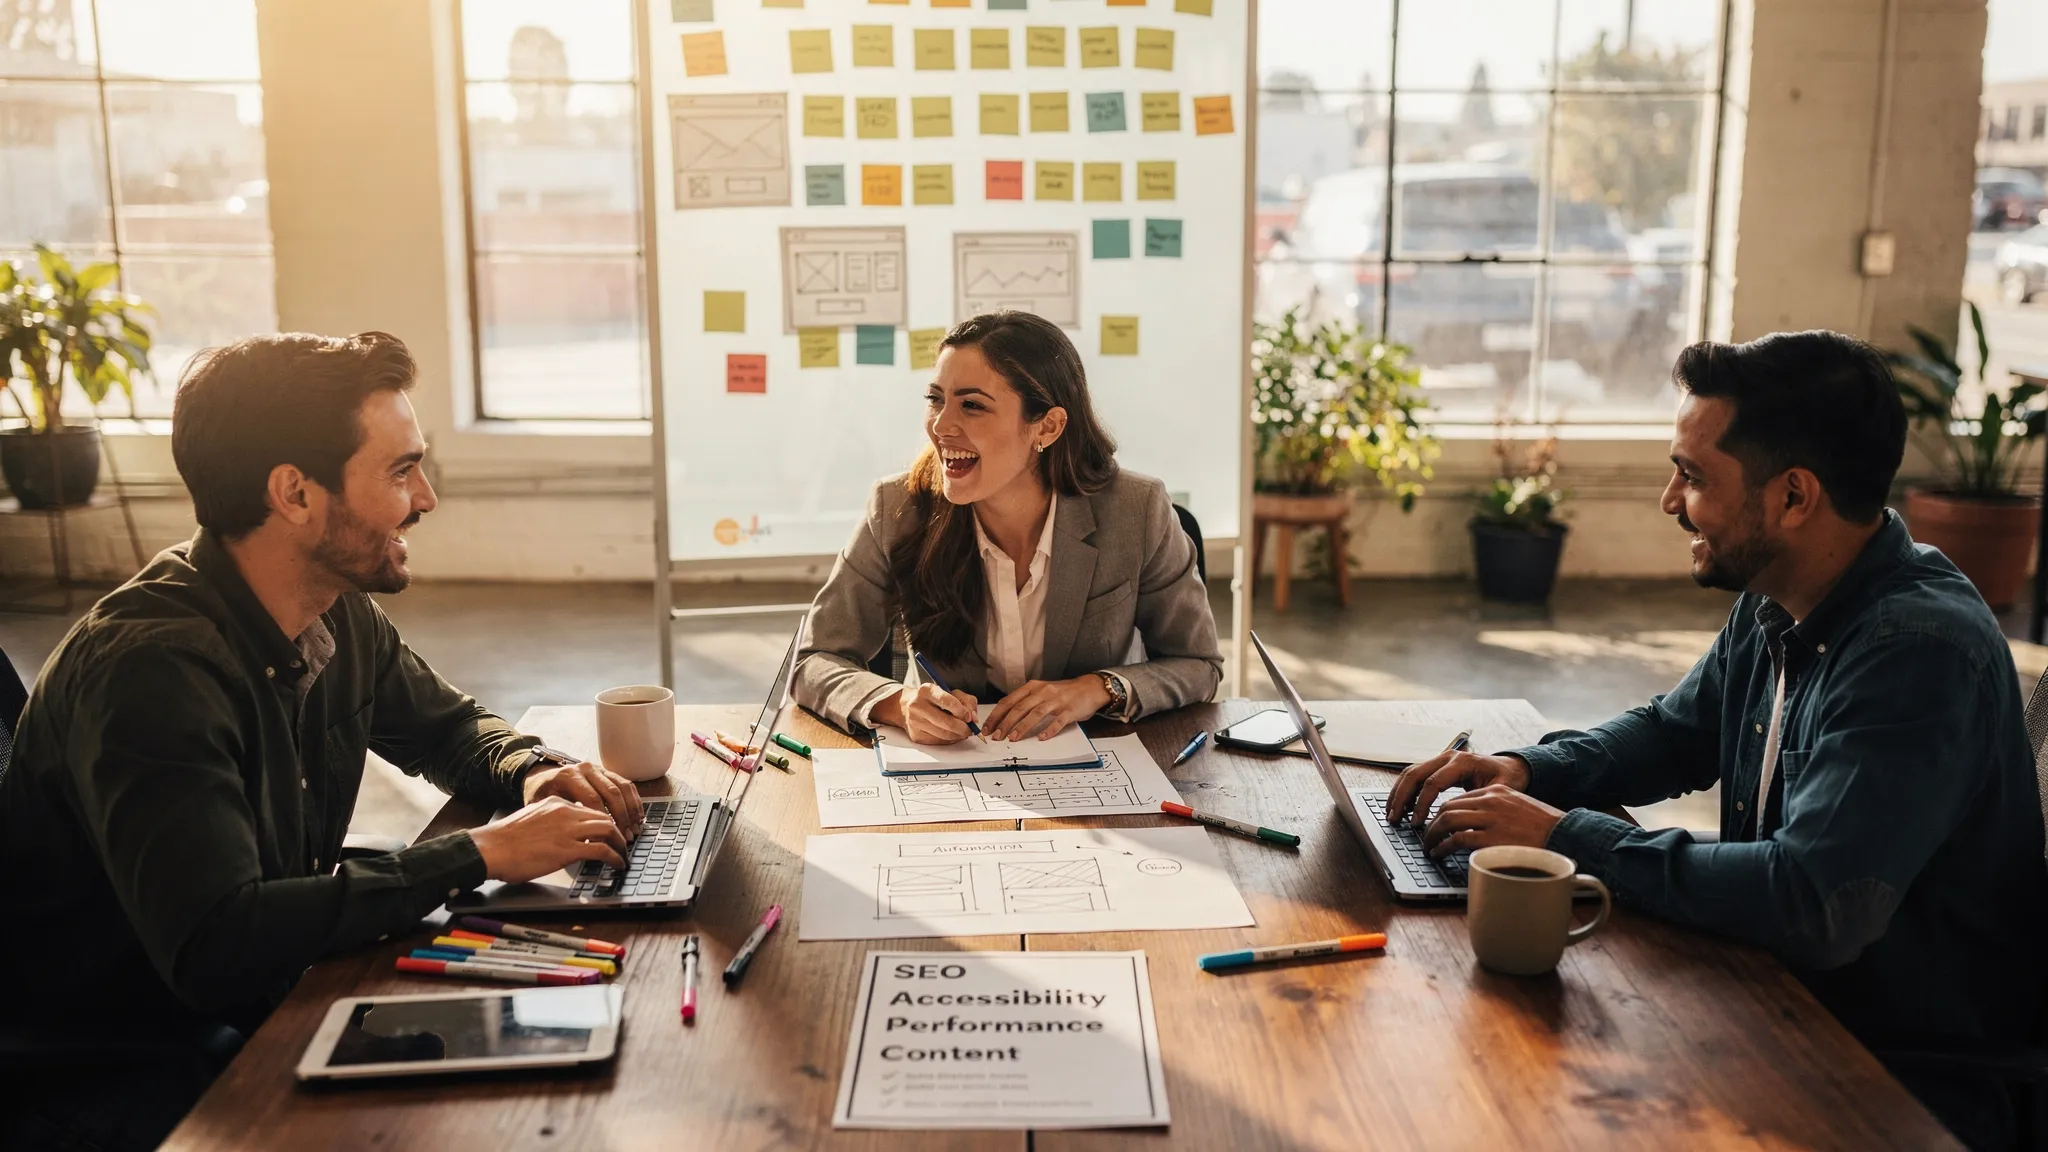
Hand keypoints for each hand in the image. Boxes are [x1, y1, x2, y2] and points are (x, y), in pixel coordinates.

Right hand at [470, 797, 628, 883]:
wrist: (490, 848)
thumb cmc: (504, 841)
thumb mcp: (531, 820)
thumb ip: (550, 822)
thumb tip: (561, 835)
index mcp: (556, 804)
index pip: (591, 808)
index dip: (606, 821)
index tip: (612, 833)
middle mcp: (566, 812)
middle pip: (605, 816)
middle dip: (619, 831)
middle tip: (624, 844)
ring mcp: (568, 830)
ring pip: (609, 830)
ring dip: (621, 844)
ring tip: (624, 855)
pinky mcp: (567, 849)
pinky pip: (602, 850)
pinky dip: (615, 857)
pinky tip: (617, 865)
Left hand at [523, 759, 643, 836]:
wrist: (540, 777)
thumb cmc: (540, 795)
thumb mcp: (542, 806)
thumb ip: (560, 820)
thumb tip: (580, 841)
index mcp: (568, 776)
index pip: (593, 799)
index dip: (603, 820)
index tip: (610, 838)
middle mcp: (585, 769)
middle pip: (611, 793)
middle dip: (622, 817)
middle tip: (627, 837)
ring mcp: (598, 769)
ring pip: (622, 788)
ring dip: (631, 810)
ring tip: (635, 828)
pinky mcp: (607, 772)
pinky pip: (626, 784)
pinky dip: (634, 801)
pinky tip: (637, 815)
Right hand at [875, 684, 980, 744]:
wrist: (908, 707)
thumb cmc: (934, 700)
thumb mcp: (952, 693)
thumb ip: (967, 702)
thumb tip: (973, 718)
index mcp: (926, 690)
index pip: (948, 702)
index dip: (962, 712)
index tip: (969, 717)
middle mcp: (917, 705)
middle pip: (947, 722)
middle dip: (963, 728)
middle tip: (970, 729)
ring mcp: (915, 722)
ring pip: (944, 734)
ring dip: (958, 735)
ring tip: (963, 732)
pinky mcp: (916, 735)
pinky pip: (938, 741)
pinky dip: (950, 740)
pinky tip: (952, 735)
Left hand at [984, 676, 1111, 741]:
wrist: (1089, 688)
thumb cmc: (1062, 692)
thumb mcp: (1041, 691)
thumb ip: (1025, 701)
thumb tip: (1004, 717)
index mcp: (1033, 687)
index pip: (1009, 701)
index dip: (997, 715)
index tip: (988, 728)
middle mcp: (1043, 692)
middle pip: (1020, 708)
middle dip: (1005, 723)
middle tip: (996, 737)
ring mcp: (1057, 701)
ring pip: (1036, 714)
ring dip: (1022, 727)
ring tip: (1013, 739)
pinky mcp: (1070, 710)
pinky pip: (1058, 721)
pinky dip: (1049, 730)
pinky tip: (1042, 738)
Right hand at [1386, 750, 1532, 826]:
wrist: (1510, 767)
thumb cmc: (1507, 779)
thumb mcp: (1499, 792)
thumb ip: (1478, 803)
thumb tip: (1459, 822)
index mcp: (1463, 762)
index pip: (1433, 783)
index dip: (1422, 804)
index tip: (1418, 823)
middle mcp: (1448, 757)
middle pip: (1415, 774)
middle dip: (1401, 798)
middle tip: (1395, 819)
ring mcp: (1440, 759)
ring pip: (1410, 773)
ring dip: (1398, 793)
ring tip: (1392, 814)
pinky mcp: (1436, 765)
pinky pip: (1414, 775)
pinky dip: (1404, 791)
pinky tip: (1401, 808)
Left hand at [1421, 785, 1566, 858]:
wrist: (1566, 836)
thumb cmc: (1544, 828)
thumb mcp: (1518, 809)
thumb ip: (1496, 812)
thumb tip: (1473, 826)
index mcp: (1497, 791)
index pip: (1460, 799)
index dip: (1443, 812)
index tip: (1436, 823)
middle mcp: (1491, 801)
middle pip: (1448, 807)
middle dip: (1432, 823)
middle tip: (1426, 836)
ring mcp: (1491, 818)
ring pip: (1448, 820)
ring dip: (1433, 835)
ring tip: (1428, 846)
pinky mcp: (1491, 838)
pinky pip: (1457, 839)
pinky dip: (1443, 846)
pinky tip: (1439, 853)